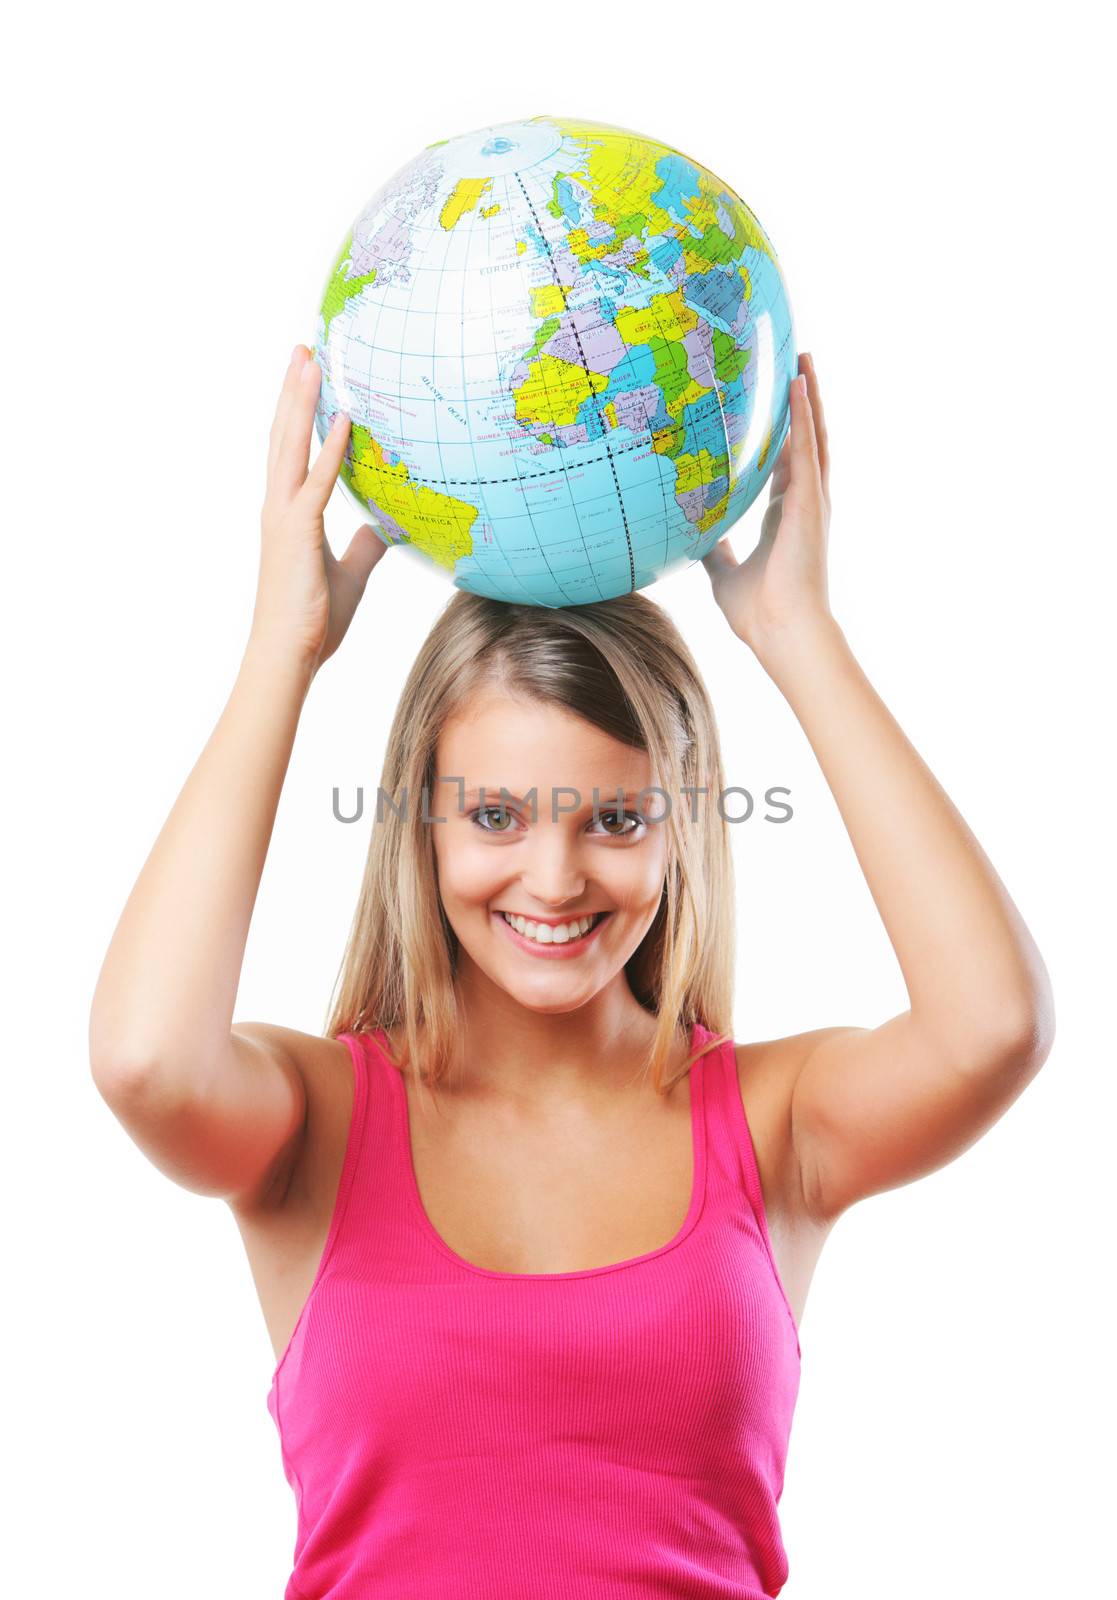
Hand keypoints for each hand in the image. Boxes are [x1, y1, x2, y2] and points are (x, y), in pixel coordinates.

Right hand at [249, 344, 387, 671]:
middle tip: (303, 348)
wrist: (289, 655)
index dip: (298, 412)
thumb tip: (385, 528)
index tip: (307, 376)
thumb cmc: (315, 621)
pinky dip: (330, 449)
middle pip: (284, 435)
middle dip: (294, 390)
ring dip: (302, 401)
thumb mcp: (350, 575)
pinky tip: (345, 418)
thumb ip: (365, 547)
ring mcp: (284, 517)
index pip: (292, 451)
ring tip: (310, 360)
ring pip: (290, 446)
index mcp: (288, 514)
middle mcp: (279, 507)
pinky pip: (317, 483)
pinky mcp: (297, 532)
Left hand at [701, 351, 831, 655]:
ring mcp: (812, 500)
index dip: (783, 433)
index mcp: (786, 516)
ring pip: (813, 436)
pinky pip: (806, 448)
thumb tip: (697, 540)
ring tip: (805, 361)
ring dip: (809, 397)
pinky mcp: (811, 501)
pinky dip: (804, 415)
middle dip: (803, 403)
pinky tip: (799, 385)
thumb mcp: (724, 574)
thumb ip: (714, 551)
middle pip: (805, 440)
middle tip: (797, 365)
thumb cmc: (758, 612)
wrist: (782, 631)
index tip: (775, 406)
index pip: (784, 464)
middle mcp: (804, 502)